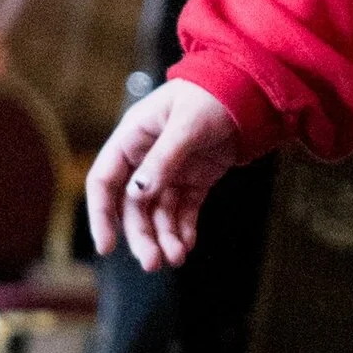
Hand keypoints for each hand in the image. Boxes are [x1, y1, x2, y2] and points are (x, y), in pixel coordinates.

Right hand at [87, 78, 240, 270]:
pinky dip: (184, 229)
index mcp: (132, 137)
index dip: (101, 214)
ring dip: (164, 237)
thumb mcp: (187, 124)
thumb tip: (137, 194)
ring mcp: (171, 170)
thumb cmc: (213, 95)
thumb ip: (164, 158)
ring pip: (158, 213)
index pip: (104, 181)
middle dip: (142, 235)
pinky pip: (183, 210)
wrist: (252, 89)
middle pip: (133, 206)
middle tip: (153, 263)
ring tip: (177, 258)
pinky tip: (188, 246)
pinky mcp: (195, 179)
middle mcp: (146, 157)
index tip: (106, 246)